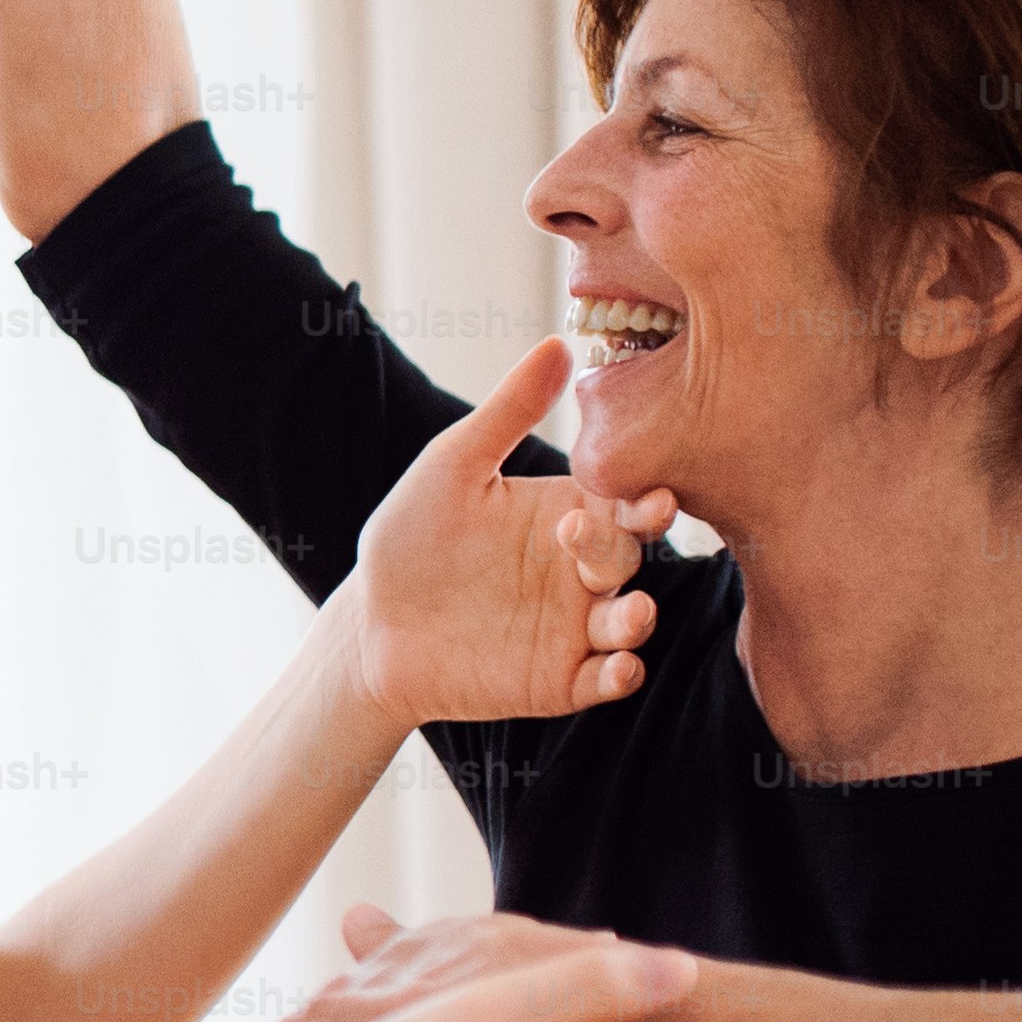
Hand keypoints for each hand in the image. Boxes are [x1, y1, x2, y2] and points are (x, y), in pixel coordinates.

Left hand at [339, 339, 662, 731]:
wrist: (370, 624)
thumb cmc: (410, 538)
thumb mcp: (453, 467)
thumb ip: (507, 412)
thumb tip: (559, 342)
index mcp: (568, 510)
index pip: (623, 498)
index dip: (642, 497)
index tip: (650, 492)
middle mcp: (580, 568)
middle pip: (627, 555)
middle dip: (620, 548)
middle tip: (583, 538)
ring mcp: (575, 626)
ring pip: (629, 621)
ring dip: (637, 619)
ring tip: (630, 614)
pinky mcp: (560, 679)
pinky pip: (605, 679)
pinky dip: (620, 675)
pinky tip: (618, 666)